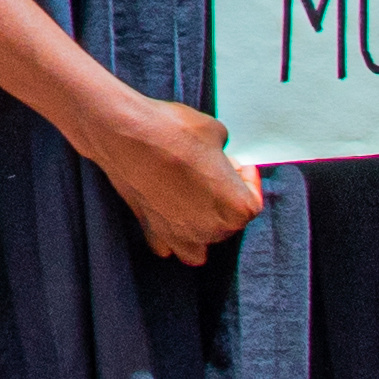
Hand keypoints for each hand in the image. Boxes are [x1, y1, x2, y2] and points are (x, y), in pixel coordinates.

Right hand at [87, 93, 264, 266]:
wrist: (125, 133)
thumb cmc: (172, 131)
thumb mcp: (215, 130)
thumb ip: (224, 152)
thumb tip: (218, 157)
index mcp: (235, 208)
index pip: (253, 201)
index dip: (248, 179)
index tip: (239, 164)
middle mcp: (211, 229)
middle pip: (229, 223)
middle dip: (224, 197)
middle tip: (212, 170)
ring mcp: (179, 235)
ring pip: (200, 247)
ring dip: (202, 228)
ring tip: (195, 201)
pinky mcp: (151, 230)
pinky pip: (167, 246)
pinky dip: (171, 236)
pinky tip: (169, 215)